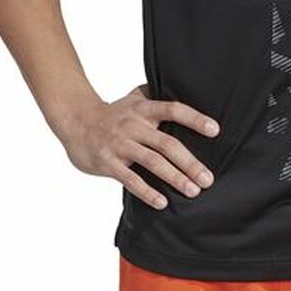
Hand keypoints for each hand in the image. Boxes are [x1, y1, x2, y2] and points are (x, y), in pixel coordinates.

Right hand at [49, 82, 220, 209]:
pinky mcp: (107, 163)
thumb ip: (156, 95)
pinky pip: (130, 179)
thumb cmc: (112, 113)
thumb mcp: (133, 98)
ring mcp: (120, 145)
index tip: (215, 130)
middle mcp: (133, 126)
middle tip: (208, 179)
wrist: (75, 120)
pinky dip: (147, 191)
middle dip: (189, 162)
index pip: (173, 110)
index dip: (194, 119)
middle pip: (167, 143)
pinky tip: (162, 202)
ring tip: (193, 190)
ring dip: (175, 177)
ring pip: (152, 162)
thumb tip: (183, 87)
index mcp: (143, 109)